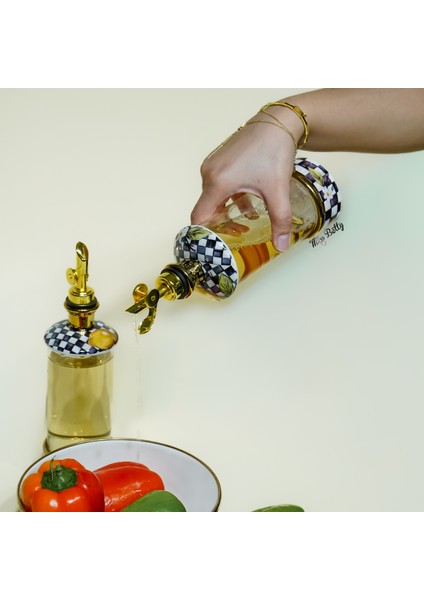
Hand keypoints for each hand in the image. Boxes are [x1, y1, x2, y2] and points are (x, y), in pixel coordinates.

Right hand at [190, 109, 302, 250]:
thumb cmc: (273, 150)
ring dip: (227, 210)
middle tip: (241, 232)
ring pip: (214, 197)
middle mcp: (209, 173)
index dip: (206, 234)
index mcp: (217, 182)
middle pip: (207, 208)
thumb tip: (281, 245)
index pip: (199, 217)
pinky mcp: (220, 160)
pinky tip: (249, 201)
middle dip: (222, 223)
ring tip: (248, 218)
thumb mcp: (278, 190)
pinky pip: (218, 185)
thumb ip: (279, 220)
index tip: (220, 242)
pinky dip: (230, 197)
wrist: (278, 121)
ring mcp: (213, 165)